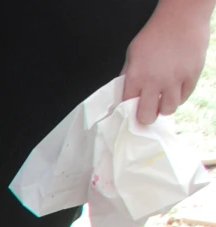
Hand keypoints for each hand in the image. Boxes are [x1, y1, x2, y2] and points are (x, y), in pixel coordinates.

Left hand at [122, 0, 210, 122]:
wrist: (181, 19)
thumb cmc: (155, 33)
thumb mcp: (133, 54)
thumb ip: (128, 75)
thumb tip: (126, 92)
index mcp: (136, 77)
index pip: (128, 106)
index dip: (129, 110)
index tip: (131, 111)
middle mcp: (155, 82)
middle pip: (148, 115)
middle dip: (146, 116)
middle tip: (147, 112)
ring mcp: (175, 80)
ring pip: (169, 110)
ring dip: (164, 108)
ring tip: (163, 100)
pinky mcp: (192, 76)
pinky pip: (184, 97)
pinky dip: (179, 97)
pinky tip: (175, 90)